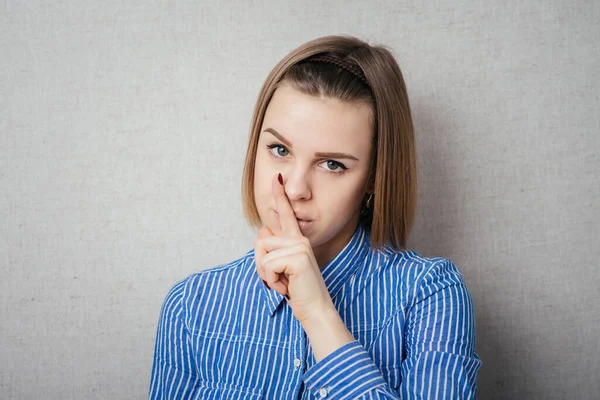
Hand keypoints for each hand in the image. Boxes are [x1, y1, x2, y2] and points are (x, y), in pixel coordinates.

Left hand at [254, 173, 335, 322]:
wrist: (316, 310)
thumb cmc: (299, 291)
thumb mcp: (282, 269)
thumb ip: (273, 251)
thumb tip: (262, 231)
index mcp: (297, 240)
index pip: (286, 215)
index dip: (280, 196)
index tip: (276, 178)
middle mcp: (300, 240)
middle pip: (260, 241)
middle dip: (262, 265)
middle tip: (280, 279)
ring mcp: (300, 247)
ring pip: (262, 253)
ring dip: (267, 274)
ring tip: (285, 282)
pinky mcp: (297, 257)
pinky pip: (268, 266)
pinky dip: (272, 281)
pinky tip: (287, 286)